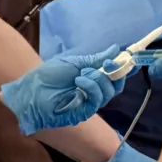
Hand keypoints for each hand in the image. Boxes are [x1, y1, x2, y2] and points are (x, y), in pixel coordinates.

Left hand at [0, 45, 125, 135]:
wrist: (31, 91)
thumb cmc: (49, 75)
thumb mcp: (75, 62)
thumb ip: (96, 59)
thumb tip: (116, 48)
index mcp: (93, 78)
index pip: (115, 75)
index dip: (124, 68)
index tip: (131, 58)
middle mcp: (94, 91)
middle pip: (116, 85)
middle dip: (115, 72)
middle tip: (108, 63)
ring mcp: (89, 102)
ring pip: (109, 92)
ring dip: (99, 79)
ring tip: (82, 73)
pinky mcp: (83, 112)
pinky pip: (97, 100)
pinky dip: (91, 87)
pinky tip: (79, 80)